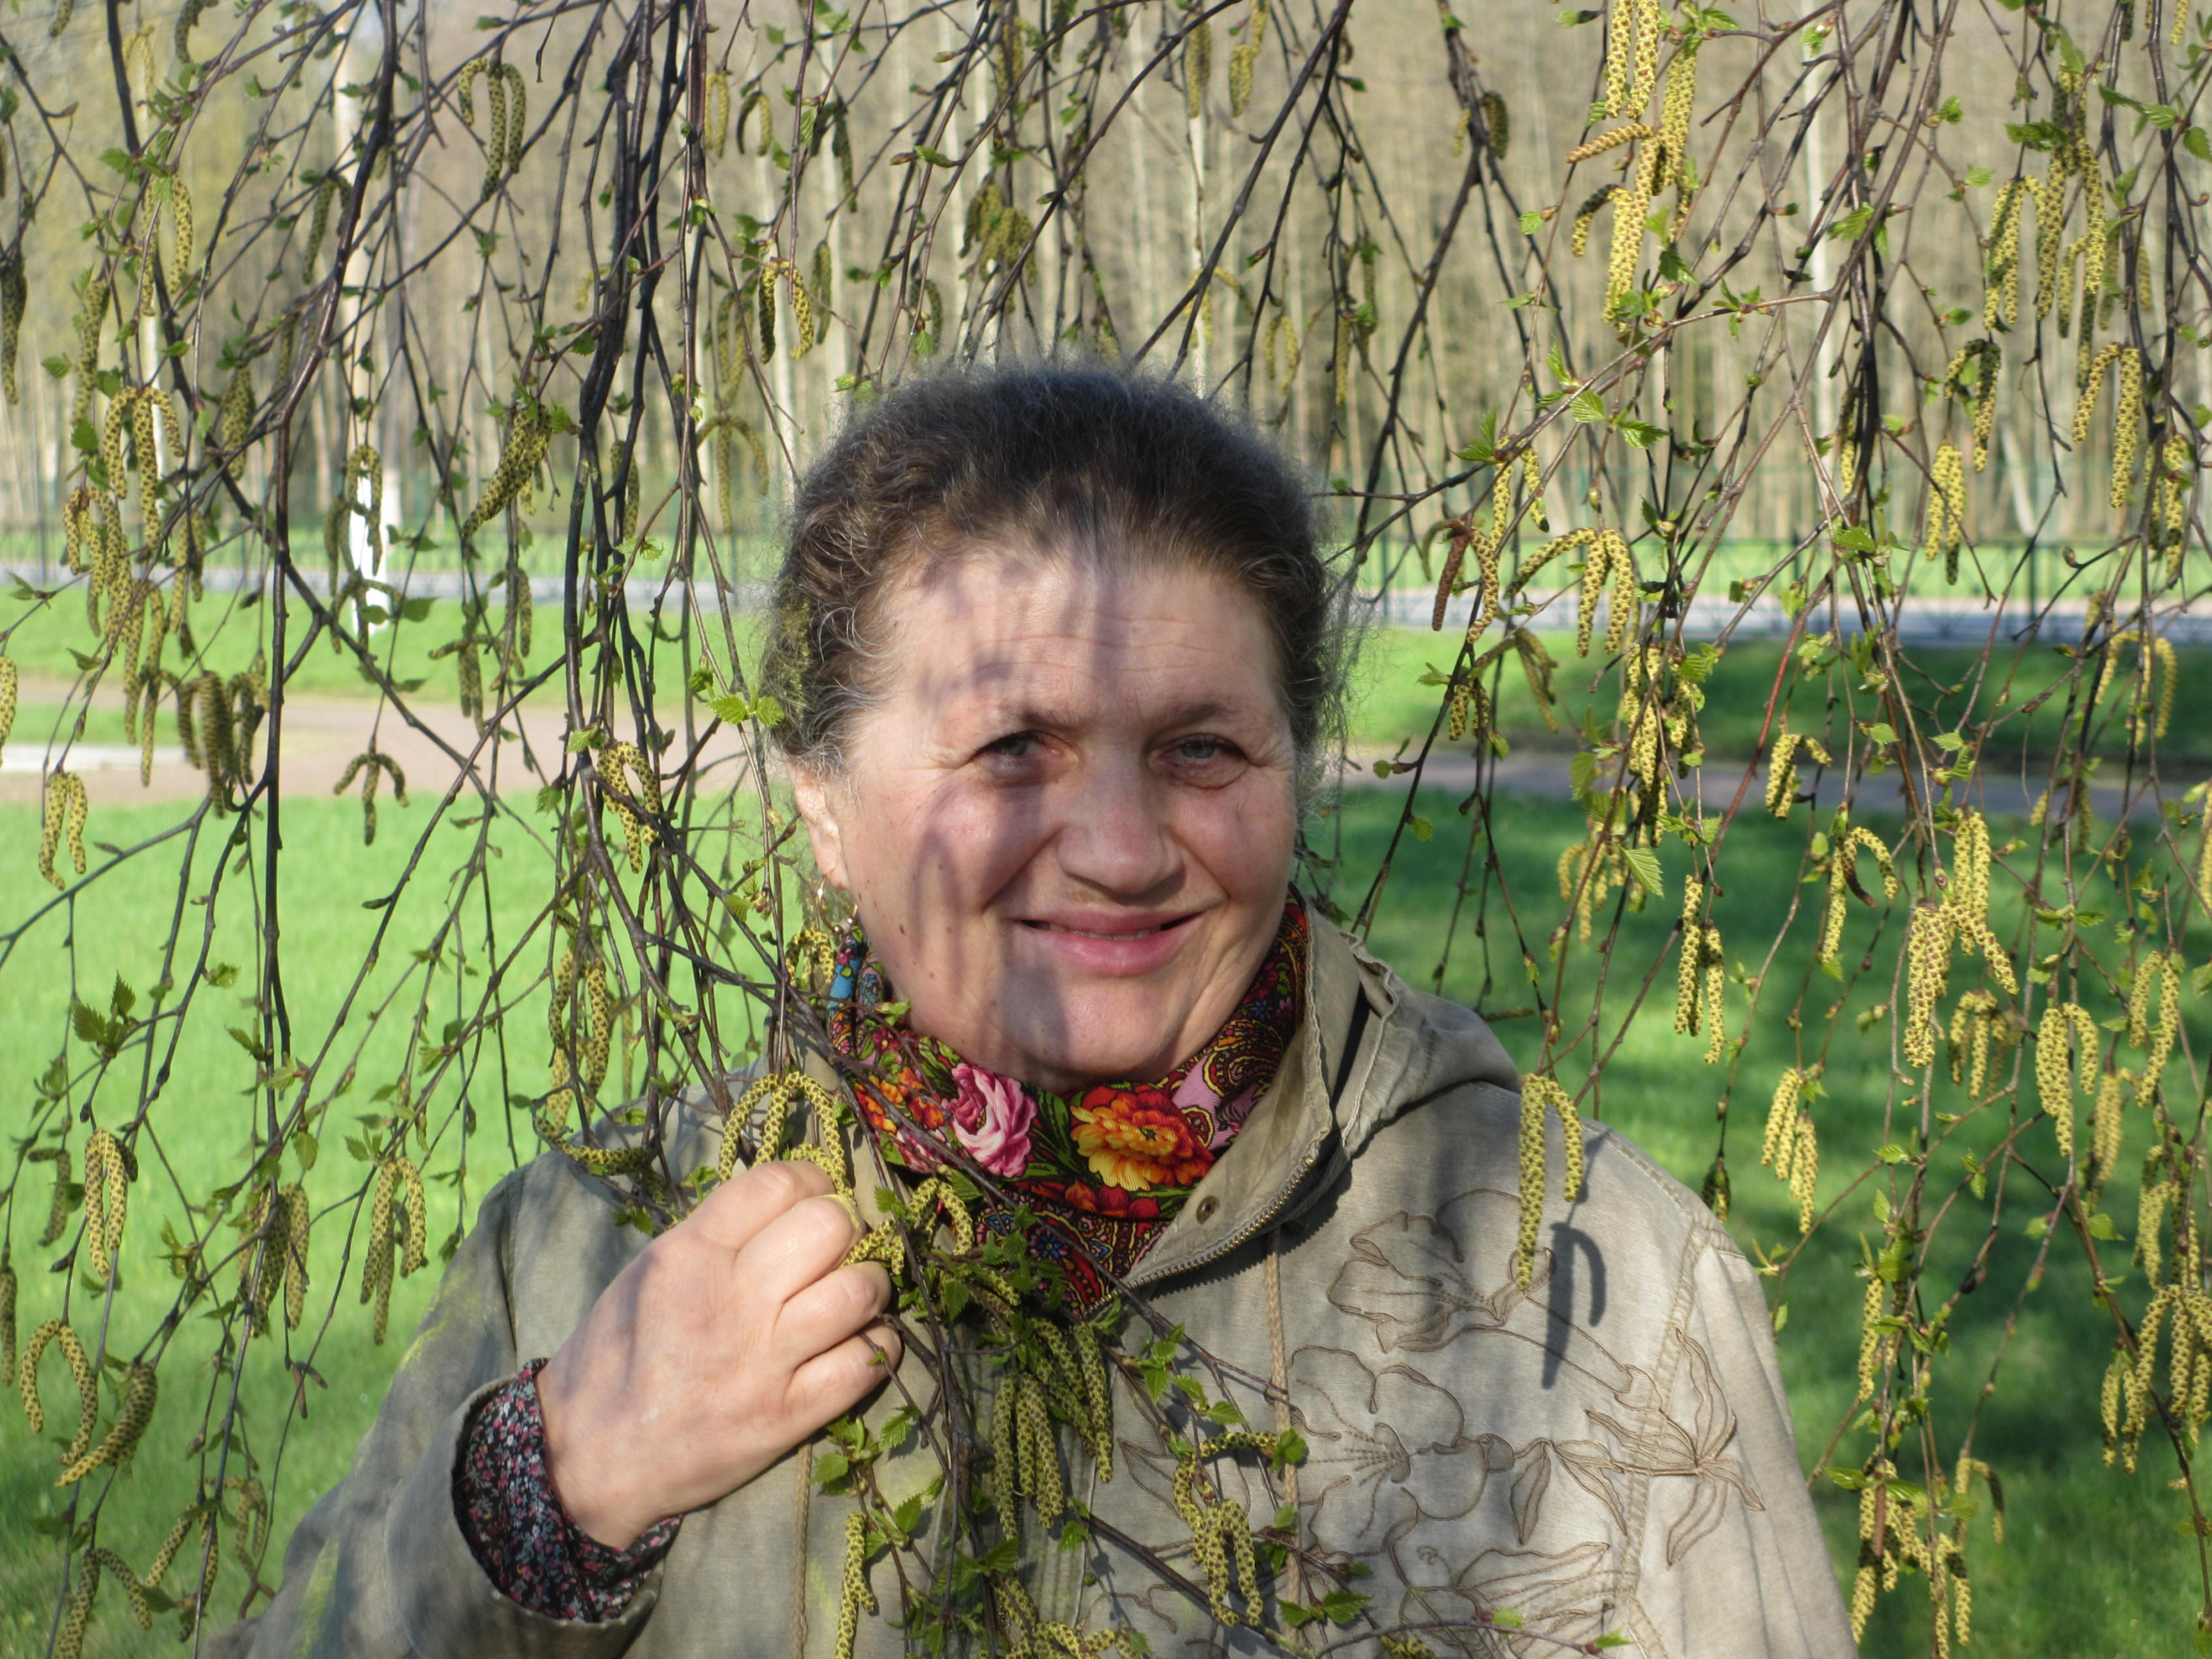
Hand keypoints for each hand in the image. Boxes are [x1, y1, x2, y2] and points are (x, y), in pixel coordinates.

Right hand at [536, 1159, 900, 1546]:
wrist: (588, 1458)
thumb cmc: (615, 1359)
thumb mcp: (648, 1274)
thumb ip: (714, 1236)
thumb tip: (787, 1202)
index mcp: (688, 1254)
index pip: (777, 1183)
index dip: (813, 1180)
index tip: (817, 1196)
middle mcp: (729, 1299)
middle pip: (830, 1225)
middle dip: (848, 1230)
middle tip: (839, 1250)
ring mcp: (761, 1360)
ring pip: (858, 1290)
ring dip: (871, 1286)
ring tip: (858, 1296)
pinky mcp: (785, 1416)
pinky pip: (865, 1363)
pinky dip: (878, 1347)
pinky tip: (862, 1344)